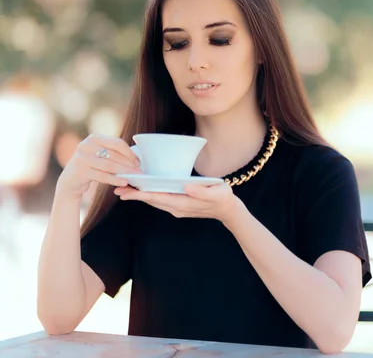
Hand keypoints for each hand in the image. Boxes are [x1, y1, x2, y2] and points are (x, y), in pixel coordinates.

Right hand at [57, 134, 142, 198]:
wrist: (70, 181)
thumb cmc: (91, 167)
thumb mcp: (100, 155)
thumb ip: (113, 153)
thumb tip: (137, 156)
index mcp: (94, 138)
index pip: (117, 143)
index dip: (129, 153)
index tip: (138, 162)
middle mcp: (86, 145)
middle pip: (114, 155)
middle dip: (129, 164)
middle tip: (140, 171)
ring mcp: (81, 158)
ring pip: (109, 165)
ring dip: (124, 172)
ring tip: (135, 177)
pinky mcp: (80, 171)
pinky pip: (102, 176)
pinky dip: (115, 179)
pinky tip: (124, 182)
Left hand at [114, 182, 243, 224]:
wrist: (228, 211)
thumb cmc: (223, 198)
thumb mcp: (217, 193)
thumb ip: (201, 191)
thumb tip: (185, 187)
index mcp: (184, 203)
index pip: (159, 198)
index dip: (143, 194)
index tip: (128, 192)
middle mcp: (177, 208)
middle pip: (152, 201)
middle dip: (135, 195)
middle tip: (117, 189)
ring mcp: (177, 208)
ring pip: (154, 201)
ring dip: (139, 196)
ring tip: (123, 190)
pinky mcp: (178, 205)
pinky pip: (160, 201)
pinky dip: (149, 196)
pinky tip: (141, 190)